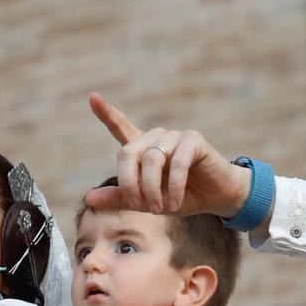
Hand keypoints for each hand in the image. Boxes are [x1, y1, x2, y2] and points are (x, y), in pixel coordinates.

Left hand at [87, 93, 252, 217]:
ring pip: (151, 159)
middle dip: (129, 183)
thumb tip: (89, 198)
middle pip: (128, 153)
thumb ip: (121, 199)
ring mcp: (175, 136)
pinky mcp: (194, 140)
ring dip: (152, 189)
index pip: (121, 127)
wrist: (216, 198)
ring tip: (159, 208)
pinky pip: (177, 163)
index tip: (93, 97)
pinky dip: (174, 187)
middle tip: (139, 206)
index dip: (106, 113)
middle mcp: (156, 138)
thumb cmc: (182, 197)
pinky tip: (175, 203)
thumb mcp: (148, 203)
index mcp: (143, 149)